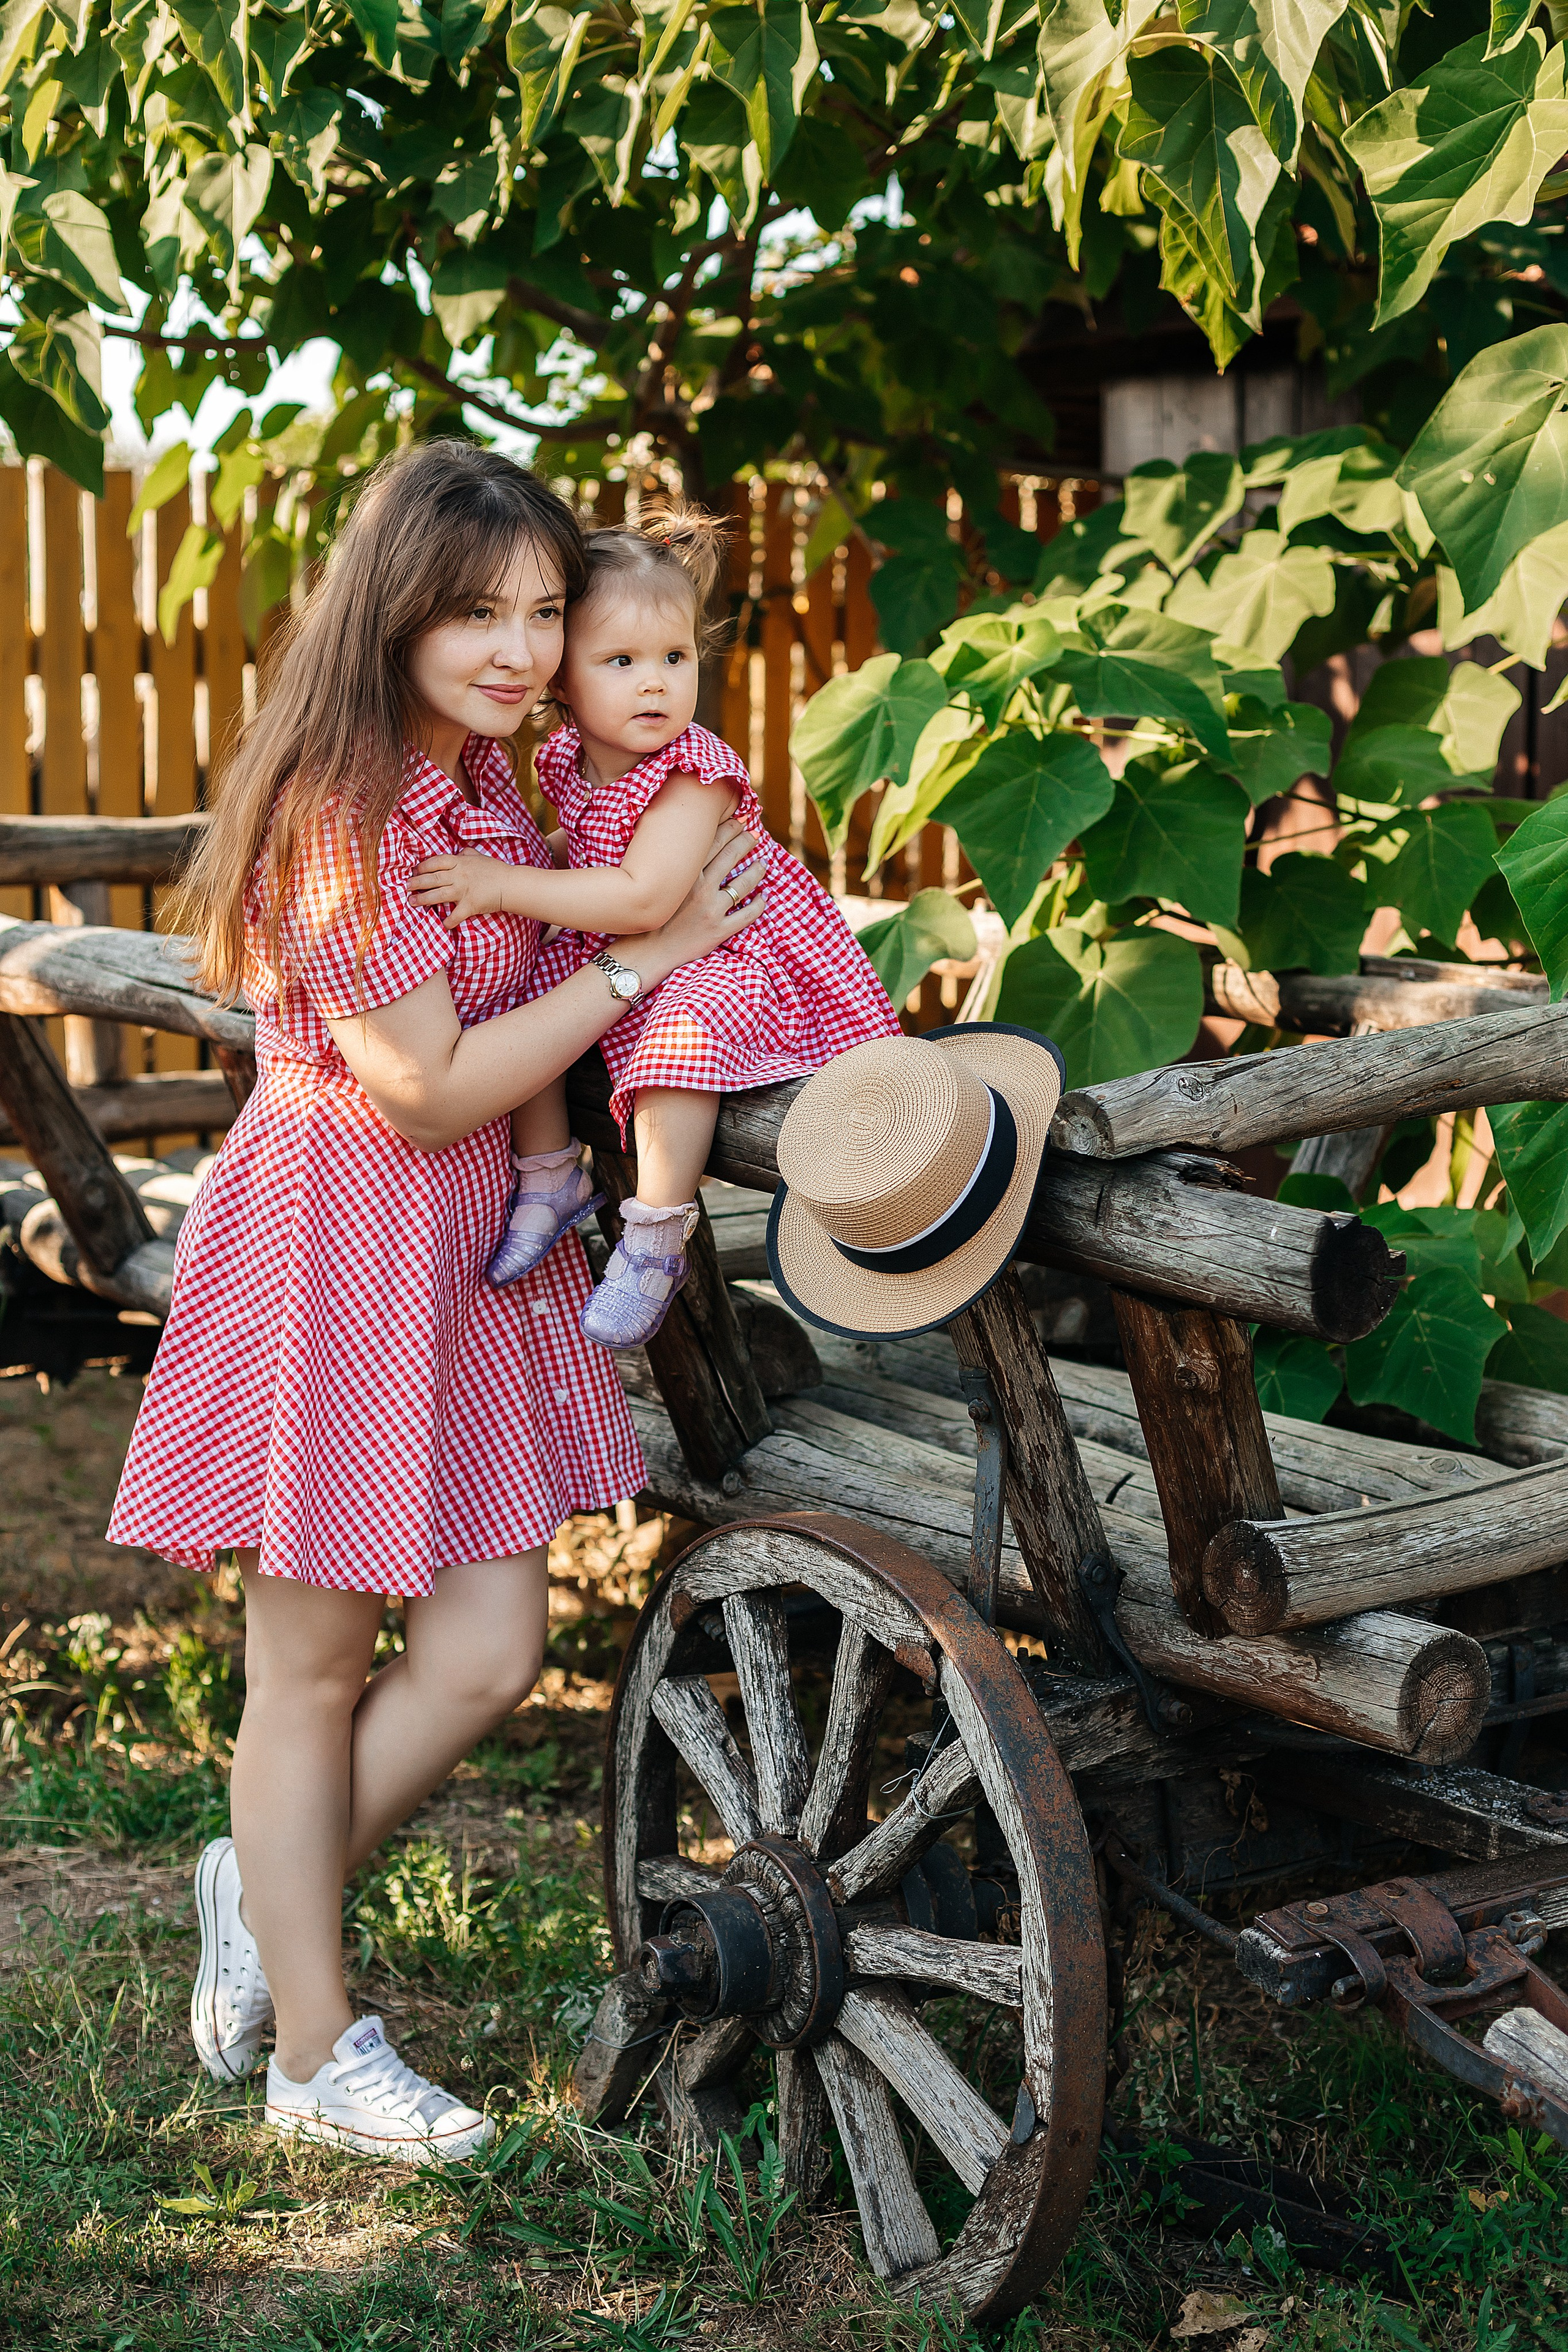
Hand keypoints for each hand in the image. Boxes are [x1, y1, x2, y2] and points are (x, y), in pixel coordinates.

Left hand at [409, 850, 513, 927]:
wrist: (510, 884)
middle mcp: (458, 875)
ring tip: (412, 902)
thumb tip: (459, 852)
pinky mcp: (469, 905)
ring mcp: (463, 891)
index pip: (435, 862)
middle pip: (432, 878)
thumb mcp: (479, 857)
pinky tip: (443, 924)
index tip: (415, 871)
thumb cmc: (495, 870)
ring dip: (423, 899)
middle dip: (416, 882)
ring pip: (437, 895)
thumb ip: (467, 854)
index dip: (422, 867)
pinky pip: (455, 915)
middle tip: (405, 886)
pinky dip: (448, 921)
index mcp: (459, 862)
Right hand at [619, 818, 765, 990]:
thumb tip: (685, 846)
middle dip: (746, 842)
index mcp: (685, 874)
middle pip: (730, 857)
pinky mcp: (719, 930)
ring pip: (743, 884)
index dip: (730, 828)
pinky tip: (763, 898)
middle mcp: (700, 889)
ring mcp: (712, 910)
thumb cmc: (651, 916)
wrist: (647, 951)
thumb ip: (674, 865)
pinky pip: (747, 915)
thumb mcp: (660, 884)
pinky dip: (758, 905)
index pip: (713, 843)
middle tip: (756, 836)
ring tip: (763, 863)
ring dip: (756, 870)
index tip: (742, 821)